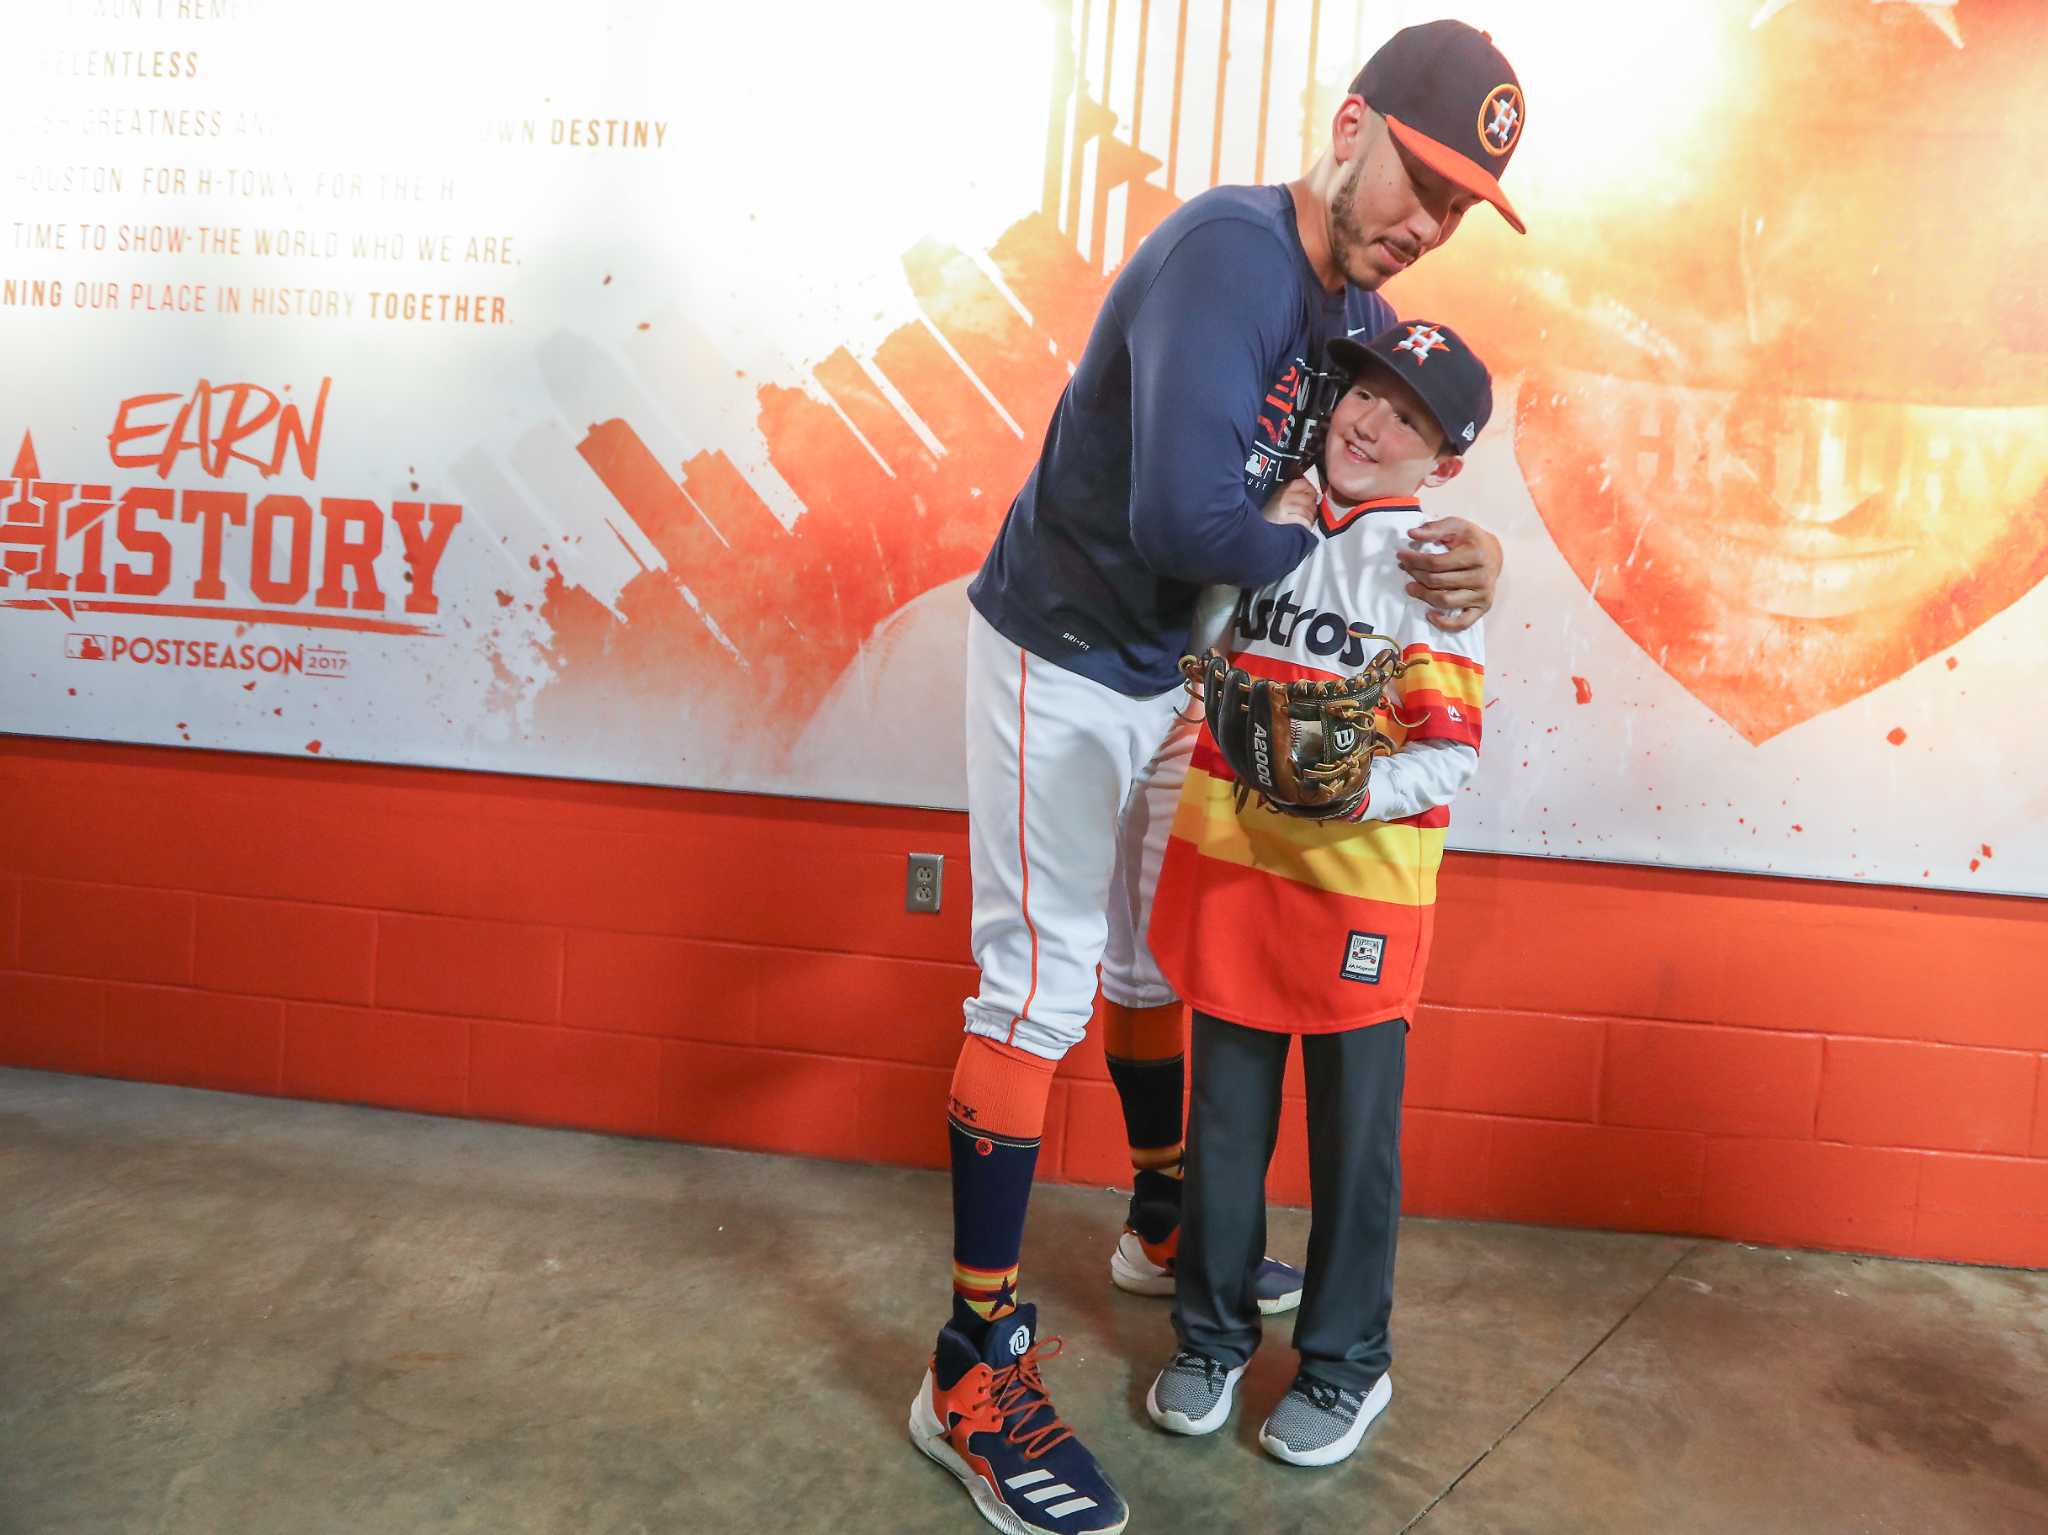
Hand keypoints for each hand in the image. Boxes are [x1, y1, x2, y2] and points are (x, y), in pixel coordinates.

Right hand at [1263, 475, 1319, 530]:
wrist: (1256, 530)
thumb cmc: (1268, 516)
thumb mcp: (1277, 499)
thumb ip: (1292, 493)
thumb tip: (1311, 494)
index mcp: (1282, 489)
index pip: (1303, 484)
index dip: (1311, 491)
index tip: (1312, 497)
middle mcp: (1283, 496)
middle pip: (1308, 498)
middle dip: (1312, 507)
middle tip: (1310, 512)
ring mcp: (1284, 508)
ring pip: (1308, 510)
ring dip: (1310, 517)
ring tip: (1305, 521)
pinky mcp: (1285, 520)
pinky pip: (1304, 521)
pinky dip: (1306, 525)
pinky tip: (1302, 527)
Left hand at [1396, 517, 1502, 632]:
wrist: (1493, 554)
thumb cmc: (1470, 540)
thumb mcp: (1455, 526)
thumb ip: (1433, 528)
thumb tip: (1411, 533)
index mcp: (1476, 555)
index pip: (1436, 562)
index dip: (1414, 560)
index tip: (1401, 556)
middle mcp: (1482, 577)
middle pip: (1437, 582)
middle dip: (1415, 575)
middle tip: (1404, 569)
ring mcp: (1483, 594)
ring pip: (1445, 601)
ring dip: (1423, 596)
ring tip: (1410, 588)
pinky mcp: (1483, 608)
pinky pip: (1462, 623)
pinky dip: (1444, 623)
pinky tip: (1429, 614)